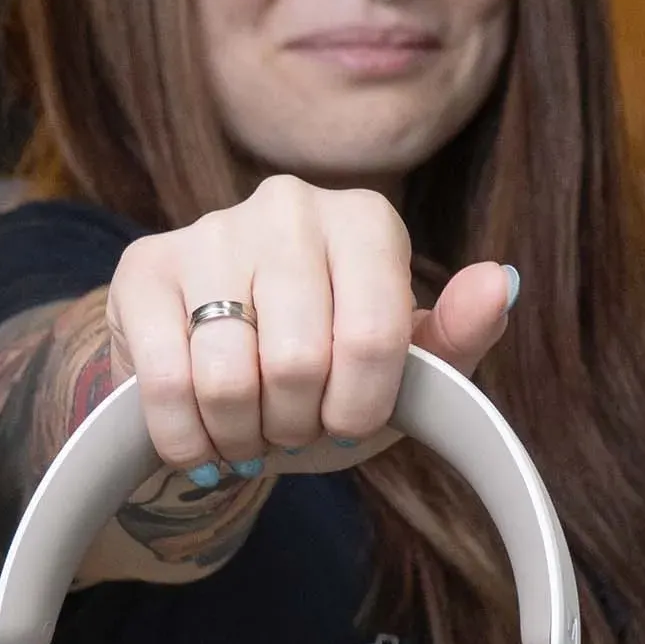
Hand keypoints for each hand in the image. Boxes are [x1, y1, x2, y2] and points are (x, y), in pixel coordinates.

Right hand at [103, 174, 514, 480]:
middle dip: (296, 423)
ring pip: (228, 378)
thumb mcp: (402, 373)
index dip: (359, 405)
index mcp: (363, 219)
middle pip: (299, 362)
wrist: (214, 372)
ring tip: (247, 428)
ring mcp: (208, 231)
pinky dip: (184, 437)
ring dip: (240, 434)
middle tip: (290, 425)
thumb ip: (456, 337)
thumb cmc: (325, 374)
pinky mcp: (142, 269)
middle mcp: (287, 206)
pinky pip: (165, 382)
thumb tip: (502, 281)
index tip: (347, 420)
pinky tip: (197, 436)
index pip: (373, 335)